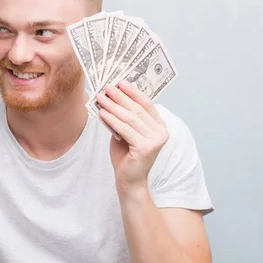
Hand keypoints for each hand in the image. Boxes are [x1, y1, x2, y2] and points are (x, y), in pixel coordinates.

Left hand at [95, 80, 168, 196]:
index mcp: (160, 126)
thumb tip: (111, 97)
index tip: (120, 82)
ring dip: (113, 106)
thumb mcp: (124, 133)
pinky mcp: (146, 148)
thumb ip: (123, 118)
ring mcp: (155, 140)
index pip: (146, 104)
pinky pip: (125, 129)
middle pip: (137, 109)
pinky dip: (112, 120)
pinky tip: (102, 113)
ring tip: (101, 98)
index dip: (133, 92)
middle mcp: (161, 132)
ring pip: (130, 118)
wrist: (129, 180)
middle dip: (120, 97)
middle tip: (107, 87)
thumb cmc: (126, 156)